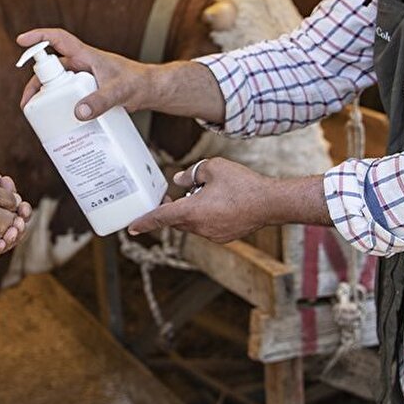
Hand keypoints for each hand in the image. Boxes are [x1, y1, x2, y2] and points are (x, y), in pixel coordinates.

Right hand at [16, 27, 154, 119]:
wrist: (151, 90)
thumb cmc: (138, 83)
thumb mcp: (119, 91)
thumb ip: (100, 101)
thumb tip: (78, 113)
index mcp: (85, 55)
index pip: (57, 39)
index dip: (38, 37)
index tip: (20, 41)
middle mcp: (80, 65)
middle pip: (50, 70)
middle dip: (35, 85)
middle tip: (28, 104)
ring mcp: (83, 79)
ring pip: (57, 86)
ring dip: (46, 99)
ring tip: (39, 118)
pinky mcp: (87, 92)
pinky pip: (67, 97)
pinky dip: (60, 107)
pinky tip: (59, 123)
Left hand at [126, 157, 273, 242]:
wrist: (272, 203)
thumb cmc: (243, 184)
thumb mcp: (213, 167)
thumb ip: (191, 173)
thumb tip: (180, 181)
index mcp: (192, 211)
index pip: (161, 217)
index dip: (144, 221)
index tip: (131, 227)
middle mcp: (200, 227)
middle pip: (175, 221)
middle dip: (170, 210)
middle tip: (168, 196)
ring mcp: (213, 234)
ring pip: (191, 224)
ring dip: (189, 212)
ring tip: (201, 194)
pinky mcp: (224, 236)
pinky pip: (205, 227)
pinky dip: (203, 217)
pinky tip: (216, 203)